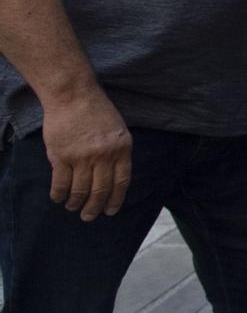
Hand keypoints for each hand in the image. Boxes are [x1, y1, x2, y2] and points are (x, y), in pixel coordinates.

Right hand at [41, 85, 131, 220]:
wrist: (73, 95)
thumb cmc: (97, 111)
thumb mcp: (118, 130)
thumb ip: (117, 152)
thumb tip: (114, 177)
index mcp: (122, 149)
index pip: (122, 182)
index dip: (116, 199)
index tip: (111, 211)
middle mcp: (104, 155)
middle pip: (101, 190)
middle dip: (95, 208)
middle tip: (89, 217)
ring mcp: (82, 157)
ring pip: (80, 190)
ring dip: (75, 203)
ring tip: (72, 207)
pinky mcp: (61, 156)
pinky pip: (60, 183)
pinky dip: (59, 194)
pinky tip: (58, 198)